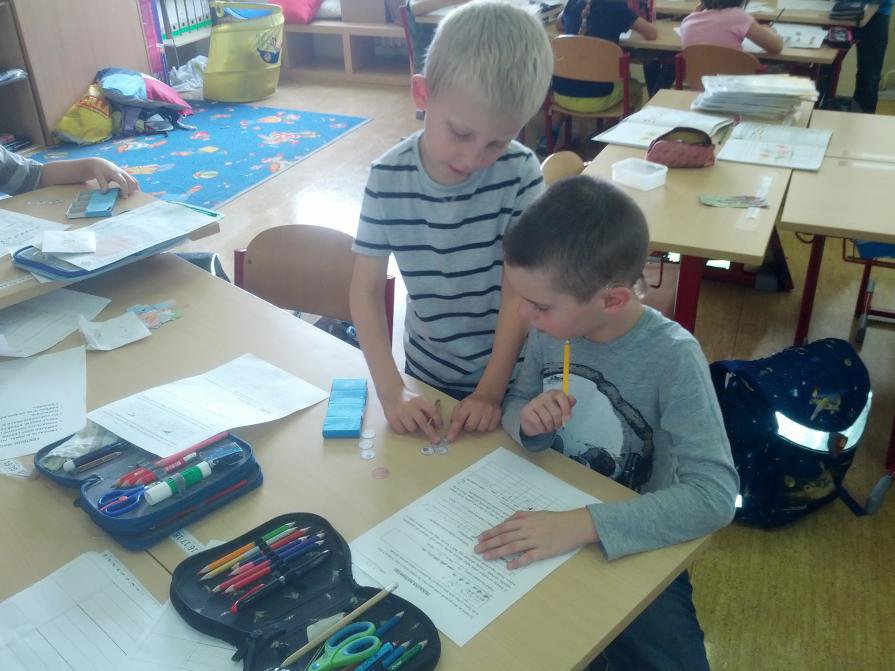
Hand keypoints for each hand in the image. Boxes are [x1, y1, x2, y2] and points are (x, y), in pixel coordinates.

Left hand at [82, 157, 138, 196]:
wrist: (100, 163)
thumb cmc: (99, 170)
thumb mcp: (99, 176)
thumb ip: (102, 184)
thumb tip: (105, 192)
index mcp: (115, 173)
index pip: (123, 182)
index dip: (125, 190)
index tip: (125, 197)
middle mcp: (122, 172)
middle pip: (131, 181)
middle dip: (132, 190)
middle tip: (129, 197)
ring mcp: (124, 173)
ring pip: (133, 180)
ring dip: (134, 188)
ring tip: (132, 194)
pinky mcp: (125, 174)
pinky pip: (132, 179)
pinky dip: (134, 185)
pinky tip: (133, 191)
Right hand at [380, 385, 441, 442]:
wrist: (391, 393)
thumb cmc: (408, 399)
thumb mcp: (419, 400)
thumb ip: (426, 410)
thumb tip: (434, 424)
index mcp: (419, 400)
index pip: (432, 410)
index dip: (437, 420)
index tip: (439, 426)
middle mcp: (410, 406)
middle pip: (423, 422)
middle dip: (430, 432)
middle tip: (436, 440)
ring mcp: (400, 413)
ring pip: (412, 428)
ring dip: (413, 428)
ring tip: (410, 421)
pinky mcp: (392, 419)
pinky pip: (402, 431)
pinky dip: (404, 429)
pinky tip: (402, 422)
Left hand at [446, 391, 500, 441]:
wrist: (488, 395)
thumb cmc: (472, 402)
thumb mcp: (461, 405)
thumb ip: (455, 416)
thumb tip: (453, 429)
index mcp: (467, 405)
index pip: (459, 419)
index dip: (454, 430)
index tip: (450, 438)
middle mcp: (479, 408)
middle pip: (470, 427)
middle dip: (468, 427)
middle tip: (470, 421)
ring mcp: (489, 412)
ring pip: (481, 429)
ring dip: (478, 427)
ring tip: (478, 420)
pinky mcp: (497, 415)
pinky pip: (490, 429)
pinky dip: (486, 427)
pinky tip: (485, 420)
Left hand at [474, 508, 597, 569]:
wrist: (573, 525)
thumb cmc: (554, 519)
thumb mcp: (535, 514)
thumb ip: (520, 517)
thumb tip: (505, 522)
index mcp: (524, 521)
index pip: (502, 528)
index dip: (490, 533)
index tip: (479, 538)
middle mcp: (527, 530)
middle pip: (504, 538)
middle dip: (489, 544)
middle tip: (477, 550)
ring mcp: (535, 541)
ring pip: (512, 547)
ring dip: (498, 553)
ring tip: (487, 558)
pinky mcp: (544, 551)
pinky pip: (528, 557)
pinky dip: (518, 561)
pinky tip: (508, 566)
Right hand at [520, 391, 575, 437]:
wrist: (531, 421)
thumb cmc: (548, 413)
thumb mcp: (559, 408)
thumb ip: (567, 404)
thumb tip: (572, 399)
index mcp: (553, 394)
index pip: (561, 396)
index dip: (566, 408)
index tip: (568, 418)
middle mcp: (543, 396)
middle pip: (556, 412)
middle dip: (558, 423)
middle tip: (556, 425)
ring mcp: (534, 403)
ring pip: (548, 419)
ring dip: (550, 427)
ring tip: (549, 427)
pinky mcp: (526, 411)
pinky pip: (538, 423)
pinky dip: (542, 429)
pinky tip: (541, 427)